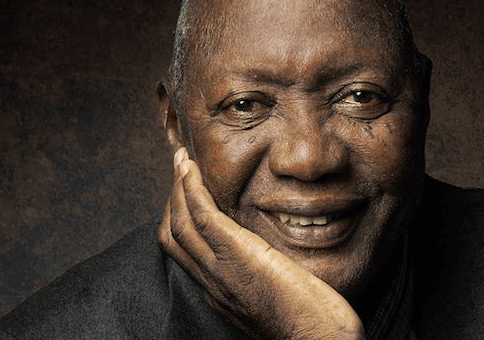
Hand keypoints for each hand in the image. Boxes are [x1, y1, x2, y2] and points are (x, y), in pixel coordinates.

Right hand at [158, 147, 364, 339]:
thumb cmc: (313, 330)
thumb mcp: (275, 303)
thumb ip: (262, 283)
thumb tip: (270, 263)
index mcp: (221, 293)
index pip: (185, 253)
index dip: (179, 220)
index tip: (185, 196)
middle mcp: (212, 282)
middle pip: (172, 235)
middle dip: (171, 198)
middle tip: (178, 170)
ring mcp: (220, 269)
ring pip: (180, 222)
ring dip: (178, 186)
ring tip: (182, 161)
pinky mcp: (236, 253)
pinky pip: (202, 214)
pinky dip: (191, 188)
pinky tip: (192, 170)